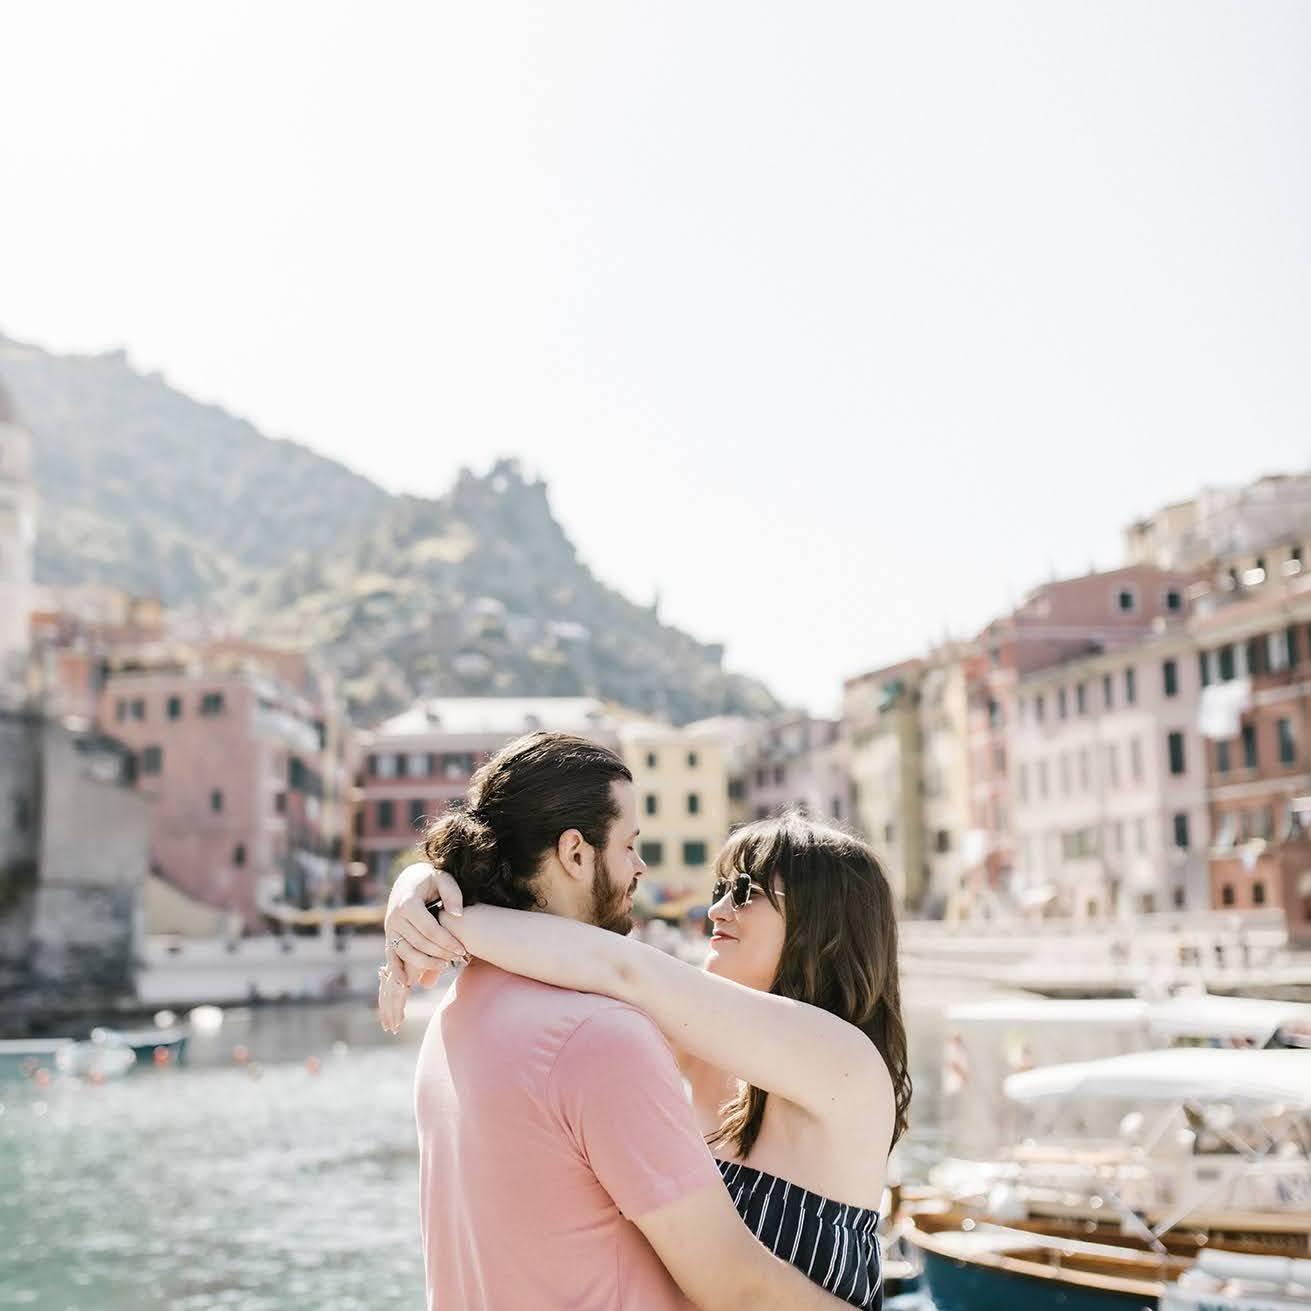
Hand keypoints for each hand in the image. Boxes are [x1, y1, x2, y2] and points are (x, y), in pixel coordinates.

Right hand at [383, 863, 467, 987]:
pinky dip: (397, 969)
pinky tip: (406, 982)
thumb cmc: (429, 879)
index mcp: (407, 903)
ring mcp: (389, 927)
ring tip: (445, 966)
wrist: (408, 879)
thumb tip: (457, 915)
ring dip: (425, 964)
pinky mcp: (389, 935)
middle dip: (441, 953)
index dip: (447, 941)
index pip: (429, 929)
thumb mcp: (442, 878)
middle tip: (460, 958)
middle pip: (420, 943)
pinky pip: (391, 955)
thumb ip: (452, 893)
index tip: (463, 949)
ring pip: (406, 952)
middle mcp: (394, 917)